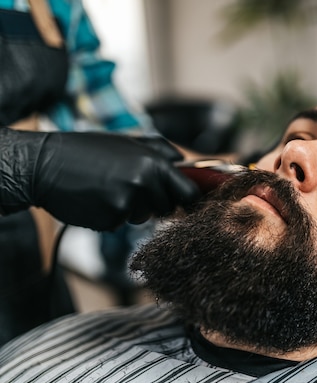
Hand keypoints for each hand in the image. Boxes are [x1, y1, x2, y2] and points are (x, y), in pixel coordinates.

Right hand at [0, 128, 199, 229]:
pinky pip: (121, 223)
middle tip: (132, 187)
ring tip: (109, 188)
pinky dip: (112, 215)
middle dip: (156, 202)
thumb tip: (185, 163)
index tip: (183, 200)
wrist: (44, 164)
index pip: (188, 192)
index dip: (187, 198)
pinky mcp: (109, 220)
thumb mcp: (127, 141)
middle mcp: (144, 183)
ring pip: (144, 216)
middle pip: (168, 208)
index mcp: (153, 163)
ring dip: (132, 208)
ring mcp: (127, 204)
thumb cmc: (88, 150)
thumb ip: (161, 151)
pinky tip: (96, 199)